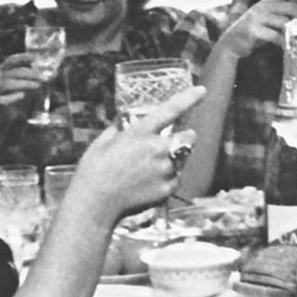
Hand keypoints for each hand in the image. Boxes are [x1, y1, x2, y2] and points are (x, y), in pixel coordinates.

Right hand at [0, 52, 43, 111]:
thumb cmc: (19, 95)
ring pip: (7, 83)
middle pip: (13, 72)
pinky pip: (2, 98)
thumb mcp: (28, 84)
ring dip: (24, 83)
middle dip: (30, 73)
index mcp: (4, 70)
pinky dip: (13, 96)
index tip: (35, 58)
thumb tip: (52, 72)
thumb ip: (35, 77)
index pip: (11, 60)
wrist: (6, 115)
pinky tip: (22, 95)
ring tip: (37, 85)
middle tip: (43, 77)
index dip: (22, 58)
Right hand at [71, 86, 206, 219]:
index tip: (202, 90)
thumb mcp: (103, 142)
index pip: (171, 110)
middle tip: (171, 142)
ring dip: (174, 159)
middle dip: (186, 136)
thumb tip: (125, 118)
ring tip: (150, 169)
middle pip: (188, 137)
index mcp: (141, 132)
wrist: (94, 205)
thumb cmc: (94, 171)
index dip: (189, 98)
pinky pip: (175, 178)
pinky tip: (148, 184)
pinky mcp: (167, 189)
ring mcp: (164, 170)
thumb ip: (119, 127)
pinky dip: (167, 178)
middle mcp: (157, 149)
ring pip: (182, 159)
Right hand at [216, 0, 296, 58]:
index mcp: (267, 1)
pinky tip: (286, 47)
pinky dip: (283, 42)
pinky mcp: (253, 30)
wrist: (232, 43)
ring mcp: (257, 17)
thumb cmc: (255, 31)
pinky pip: (275, 36)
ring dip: (295, 32)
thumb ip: (282, 16)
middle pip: (289, 7)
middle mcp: (263, 6)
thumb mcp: (268, 19)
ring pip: (284, 22)